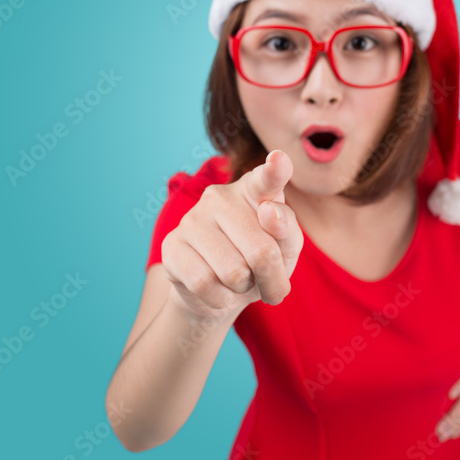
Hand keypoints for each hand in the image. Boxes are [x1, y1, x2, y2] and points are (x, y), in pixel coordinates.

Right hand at [161, 150, 303, 319]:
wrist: (220, 293)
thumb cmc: (258, 263)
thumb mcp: (285, 250)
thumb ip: (287, 231)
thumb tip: (268, 212)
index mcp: (254, 191)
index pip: (266, 179)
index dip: (275, 171)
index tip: (280, 161)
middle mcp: (221, 197)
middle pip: (262, 252)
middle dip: (271, 279)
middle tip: (265, 280)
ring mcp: (192, 218)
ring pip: (234, 272)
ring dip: (243, 289)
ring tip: (237, 280)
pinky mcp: (172, 245)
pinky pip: (205, 283)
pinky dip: (220, 298)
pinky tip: (218, 290)